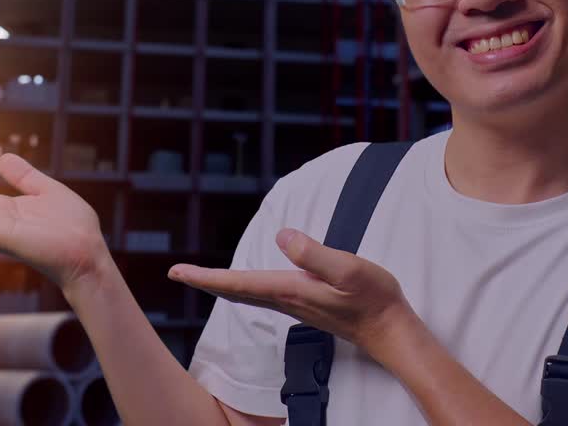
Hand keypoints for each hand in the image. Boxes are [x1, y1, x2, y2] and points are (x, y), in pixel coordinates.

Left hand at [168, 228, 416, 359]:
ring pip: (248, 294)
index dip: (205, 277)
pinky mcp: (306, 304)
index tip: (178, 272)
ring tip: (202, 276)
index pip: (238, 282)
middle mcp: (287, 300)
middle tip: (177, 273)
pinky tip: (246, 284)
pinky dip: (244, 287)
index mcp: (290, 290)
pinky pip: (263, 295)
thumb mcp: (348, 270)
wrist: (390, 330)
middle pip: (235, 291)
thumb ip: (315, 254)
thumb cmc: (374, 299)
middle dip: (205, 282)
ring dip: (222, 285)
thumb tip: (282, 236)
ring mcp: (295, 305)